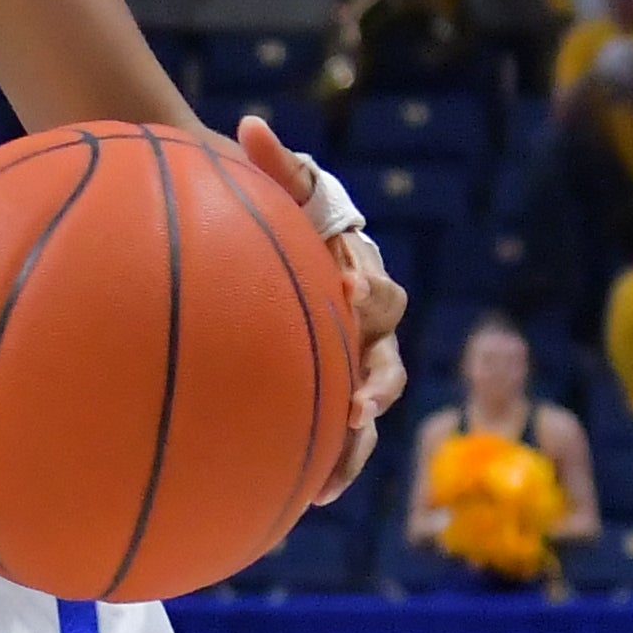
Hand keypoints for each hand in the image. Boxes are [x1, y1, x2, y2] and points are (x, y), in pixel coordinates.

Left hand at [241, 115, 405, 499]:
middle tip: (356, 409)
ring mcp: (341, 371)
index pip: (377, 296)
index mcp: (356, 282)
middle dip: (375, 390)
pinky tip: (287, 507)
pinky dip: (314, 471)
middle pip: (384, 366)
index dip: (368, 301)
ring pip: (362, 419)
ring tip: (327, 486)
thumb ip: (271, 164)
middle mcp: (360, 332)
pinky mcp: (315, 402)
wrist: (247, 244)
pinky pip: (322, 443)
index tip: (347, 299)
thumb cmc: (262, 213)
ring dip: (351, 450)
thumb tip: (249, 124)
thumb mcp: (268, 187)